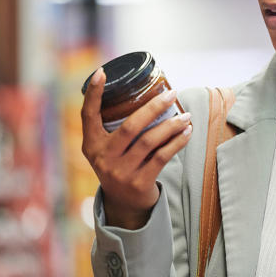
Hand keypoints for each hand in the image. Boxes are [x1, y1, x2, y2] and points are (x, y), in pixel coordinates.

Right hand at [81, 68, 193, 228]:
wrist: (124, 204)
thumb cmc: (121, 165)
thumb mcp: (109, 149)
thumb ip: (116, 127)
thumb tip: (146, 93)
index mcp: (92, 145)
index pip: (88, 115)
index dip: (94, 94)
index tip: (101, 72)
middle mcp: (102, 158)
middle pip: (130, 126)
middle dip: (153, 107)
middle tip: (171, 93)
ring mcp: (120, 172)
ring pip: (150, 142)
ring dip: (172, 125)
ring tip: (186, 116)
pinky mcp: (138, 183)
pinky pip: (162, 157)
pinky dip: (177, 142)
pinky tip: (187, 133)